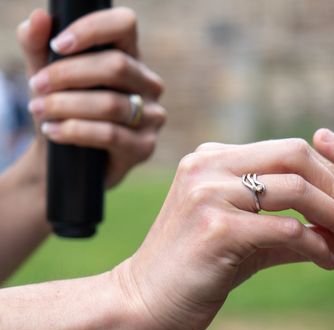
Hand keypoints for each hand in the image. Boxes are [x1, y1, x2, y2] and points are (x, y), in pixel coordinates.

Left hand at [17, 8, 165, 187]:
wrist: (65, 160)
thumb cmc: (61, 110)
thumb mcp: (45, 75)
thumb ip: (37, 46)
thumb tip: (39, 19)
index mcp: (130, 57)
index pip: (124, 25)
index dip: (93, 30)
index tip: (59, 45)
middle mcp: (148, 85)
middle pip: (116, 66)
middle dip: (68, 74)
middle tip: (36, 84)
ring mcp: (151, 117)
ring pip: (111, 104)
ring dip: (66, 105)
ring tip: (39, 110)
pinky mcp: (144, 147)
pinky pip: (110, 135)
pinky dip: (75, 131)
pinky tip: (53, 131)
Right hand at [113, 139, 333, 329]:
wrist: (144, 303)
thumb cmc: (201, 270)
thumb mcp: (254, 241)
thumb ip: (300, 231)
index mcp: (216, 159)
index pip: (291, 150)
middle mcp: (210, 166)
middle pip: (297, 156)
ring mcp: (210, 194)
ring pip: (296, 190)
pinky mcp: (216, 229)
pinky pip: (285, 230)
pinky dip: (316, 245)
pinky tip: (330, 262)